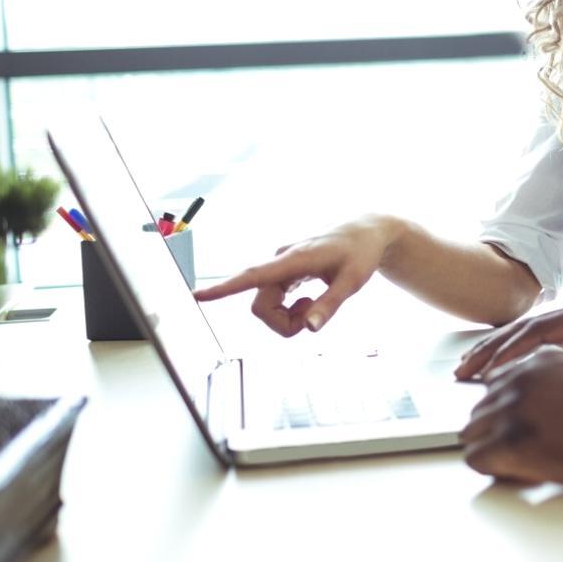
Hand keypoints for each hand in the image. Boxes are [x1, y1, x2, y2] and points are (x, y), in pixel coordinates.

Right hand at [192, 215, 398, 335]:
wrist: (365, 232)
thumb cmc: (360, 254)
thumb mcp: (352, 282)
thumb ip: (330, 305)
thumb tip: (309, 329)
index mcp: (294, 259)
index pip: (253, 276)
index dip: (224, 287)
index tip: (197, 295)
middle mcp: (280, 261)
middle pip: (261, 306)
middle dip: (283, 324)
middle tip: (314, 319)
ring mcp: (280, 266)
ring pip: (266, 306)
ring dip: (288, 318)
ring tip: (315, 307)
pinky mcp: (283, 271)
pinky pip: (273, 300)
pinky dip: (289, 310)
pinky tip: (308, 301)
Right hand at [454, 298, 562, 383]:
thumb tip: (550, 372)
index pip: (538, 331)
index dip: (506, 353)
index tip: (481, 373)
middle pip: (526, 328)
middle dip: (491, 349)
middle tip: (460, 372)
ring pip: (530, 334)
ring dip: (499, 350)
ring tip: (467, 368)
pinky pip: (543, 342)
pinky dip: (518, 354)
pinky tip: (500, 368)